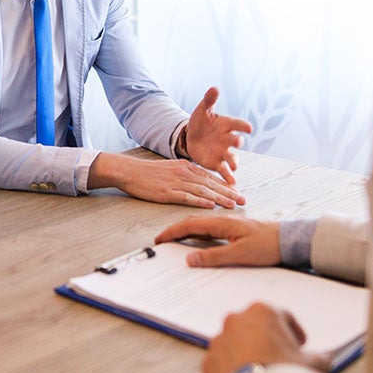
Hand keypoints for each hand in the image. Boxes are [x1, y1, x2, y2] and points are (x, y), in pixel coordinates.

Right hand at [89, 153, 244, 208]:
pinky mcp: (167, 192)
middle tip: (243, 200)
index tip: (238, 192)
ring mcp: (176, 182)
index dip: (226, 185)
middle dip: (229, 192)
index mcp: (186, 167)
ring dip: (220, 198)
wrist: (129, 171)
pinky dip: (200, 201)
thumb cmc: (147, 173)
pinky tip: (211, 205)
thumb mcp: (170, 168)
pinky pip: (187, 197)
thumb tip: (198, 181)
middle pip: (211, 184)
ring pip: (203, 191)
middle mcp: (184, 173)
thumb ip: (185, 174)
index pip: (210, 177)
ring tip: (233, 205)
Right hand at [155, 215, 279, 266]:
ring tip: (175, 242)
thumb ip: (213, 257)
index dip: (172, 232)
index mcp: (221, 223)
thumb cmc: (268, 245)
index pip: (189, 225)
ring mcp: (229, 225)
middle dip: (175, 231)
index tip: (159, 239)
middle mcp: (223, 221)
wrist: (290, 240)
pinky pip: (210, 231)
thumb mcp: (239, 254)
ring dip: (186, 232)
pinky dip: (198, 236)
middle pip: (192, 223)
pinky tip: (198, 243)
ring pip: (201, 227)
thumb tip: (190, 259)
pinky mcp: (235, 231)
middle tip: (162, 241)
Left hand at [181, 87, 251, 180]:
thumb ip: (209, 100)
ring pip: (233, 158)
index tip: (248, 127)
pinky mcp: (217, 163)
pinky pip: (225, 170)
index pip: (238, 124)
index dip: (243, 126)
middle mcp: (229, 139)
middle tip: (237, 141)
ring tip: (234, 167)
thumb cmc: (201, 122)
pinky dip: (228, 176)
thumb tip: (214, 88)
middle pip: (236, 141)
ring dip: (234, 162)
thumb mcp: (202, 110)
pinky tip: (231, 183)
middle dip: (237, 141)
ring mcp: (224, 152)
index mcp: (227, 125)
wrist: (192, 137)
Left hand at [202, 303, 328, 372]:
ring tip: (263, 371)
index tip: (299, 344)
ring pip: (236, 342)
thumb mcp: (314, 363)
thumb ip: (317, 355)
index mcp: (262, 311)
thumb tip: (320, 359)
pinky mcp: (208, 361)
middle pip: (255, 326)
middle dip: (267, 340)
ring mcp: (219, 340)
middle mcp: (236, 320)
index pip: (282, 315)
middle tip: (280, 357)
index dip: (293, 331)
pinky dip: (233, 368)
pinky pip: (223, 361)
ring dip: (248, 352)